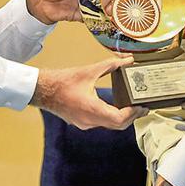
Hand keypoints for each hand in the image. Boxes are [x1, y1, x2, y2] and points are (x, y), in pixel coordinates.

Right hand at [31, 56, 148, 129]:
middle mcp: (90, 120)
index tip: (142, 106)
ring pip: (109, 125)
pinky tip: (115, 107)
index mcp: (92, 109)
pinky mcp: (81, 122)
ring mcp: (85, 123)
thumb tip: (127, 60)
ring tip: (132, 107)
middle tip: (142, 108)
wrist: (42, 90)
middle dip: (131, 117)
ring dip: (121, 118)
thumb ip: (110, 65)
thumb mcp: (89, 71)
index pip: (119, 118)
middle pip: (117, 125)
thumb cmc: (62, 82)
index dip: (133, 114)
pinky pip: (101, 123)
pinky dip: (111, 117)